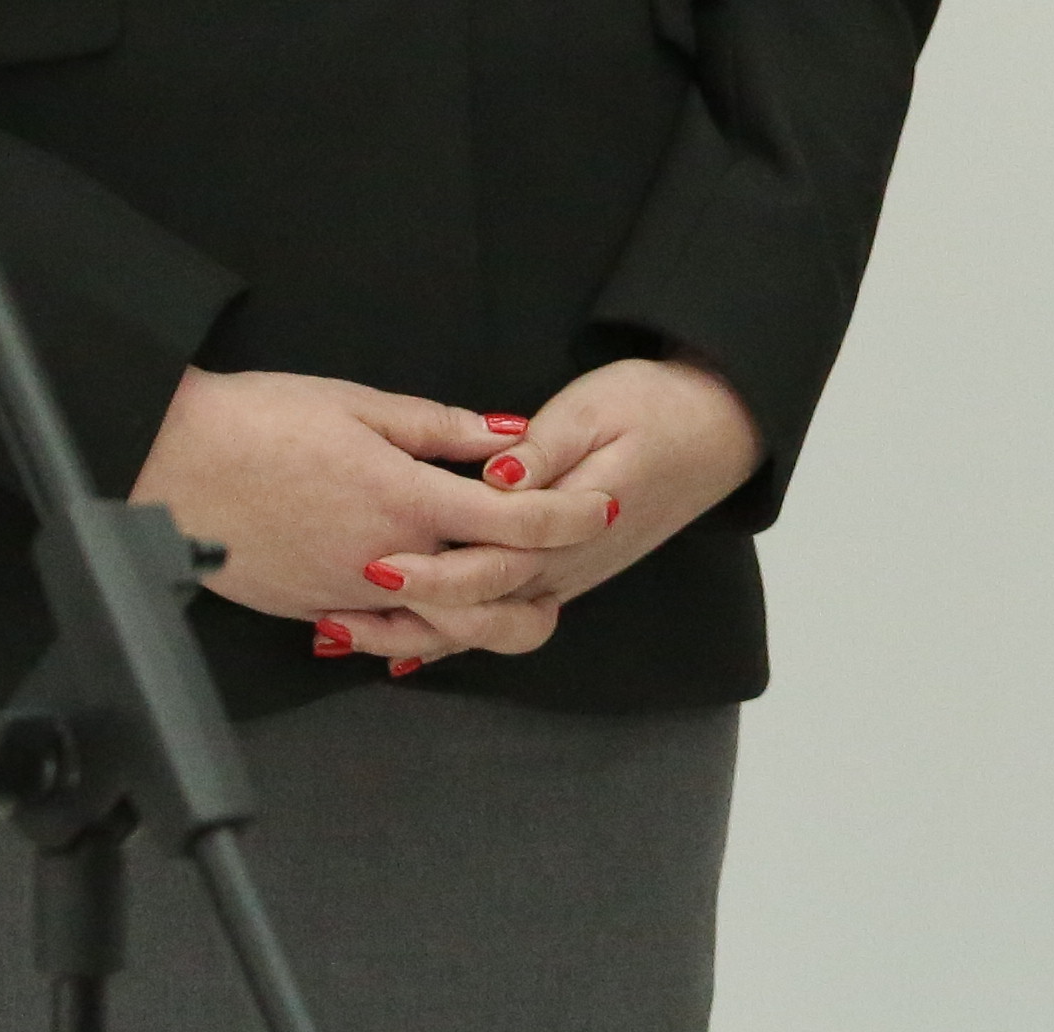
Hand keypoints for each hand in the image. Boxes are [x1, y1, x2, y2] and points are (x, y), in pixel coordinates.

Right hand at [127, 368, 611, 665]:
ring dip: (487, 619)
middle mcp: (385, 560)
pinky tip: (435, 607)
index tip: (601, 505)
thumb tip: (506, 436)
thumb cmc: (258, 421)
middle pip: (490, 600)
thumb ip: (441, 427)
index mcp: (406, 499)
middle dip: (543, 591)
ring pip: (441, 631)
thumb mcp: (360, 404)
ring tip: (516, 595)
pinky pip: (384, 633)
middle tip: (572, 568)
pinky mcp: (314, 611)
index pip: (515, 519)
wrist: (168, 466)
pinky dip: (420, 626)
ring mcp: (348, 595)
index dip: (569, 514)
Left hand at [336, 358, 764, 662]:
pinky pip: (496, 622)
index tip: (375, 565)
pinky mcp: (560, 579)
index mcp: (573, 525)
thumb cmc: (655, 408)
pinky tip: (395, 645)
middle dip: (404, 620)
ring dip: (413, 637)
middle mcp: (566, 567)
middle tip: (335, 617)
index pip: (493, 565)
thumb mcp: (598, 409)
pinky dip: (443, 637)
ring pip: (483, 629)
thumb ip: (545, 449)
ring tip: (343, 634)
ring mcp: (565, 580)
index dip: (433, 573)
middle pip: (478, 612)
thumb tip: (496, 476)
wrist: (717, 431)